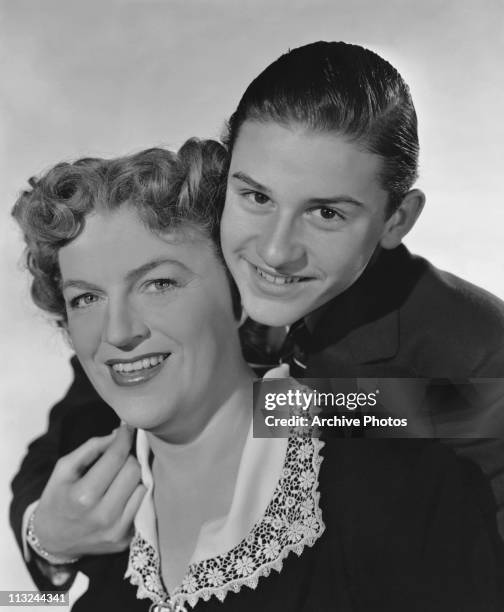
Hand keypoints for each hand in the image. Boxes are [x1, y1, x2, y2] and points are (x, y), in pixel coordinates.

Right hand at [33, 424, 145, 558]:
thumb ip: (92, 447)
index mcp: (83, 496)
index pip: (116, 458)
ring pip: (143, 487)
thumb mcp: (64, 469)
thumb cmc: (58, 498)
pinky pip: (142, 505)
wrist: (52, 541)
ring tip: (118, 478)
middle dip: (128, 458)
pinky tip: (122, 493)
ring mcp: (116, 530)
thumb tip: (120, 433)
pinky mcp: (125, 539)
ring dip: (133, 477)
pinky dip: (135, 494)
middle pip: (134, 470)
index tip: (128, 428)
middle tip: (118, 458)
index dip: (125, 438)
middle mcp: (103, 515)